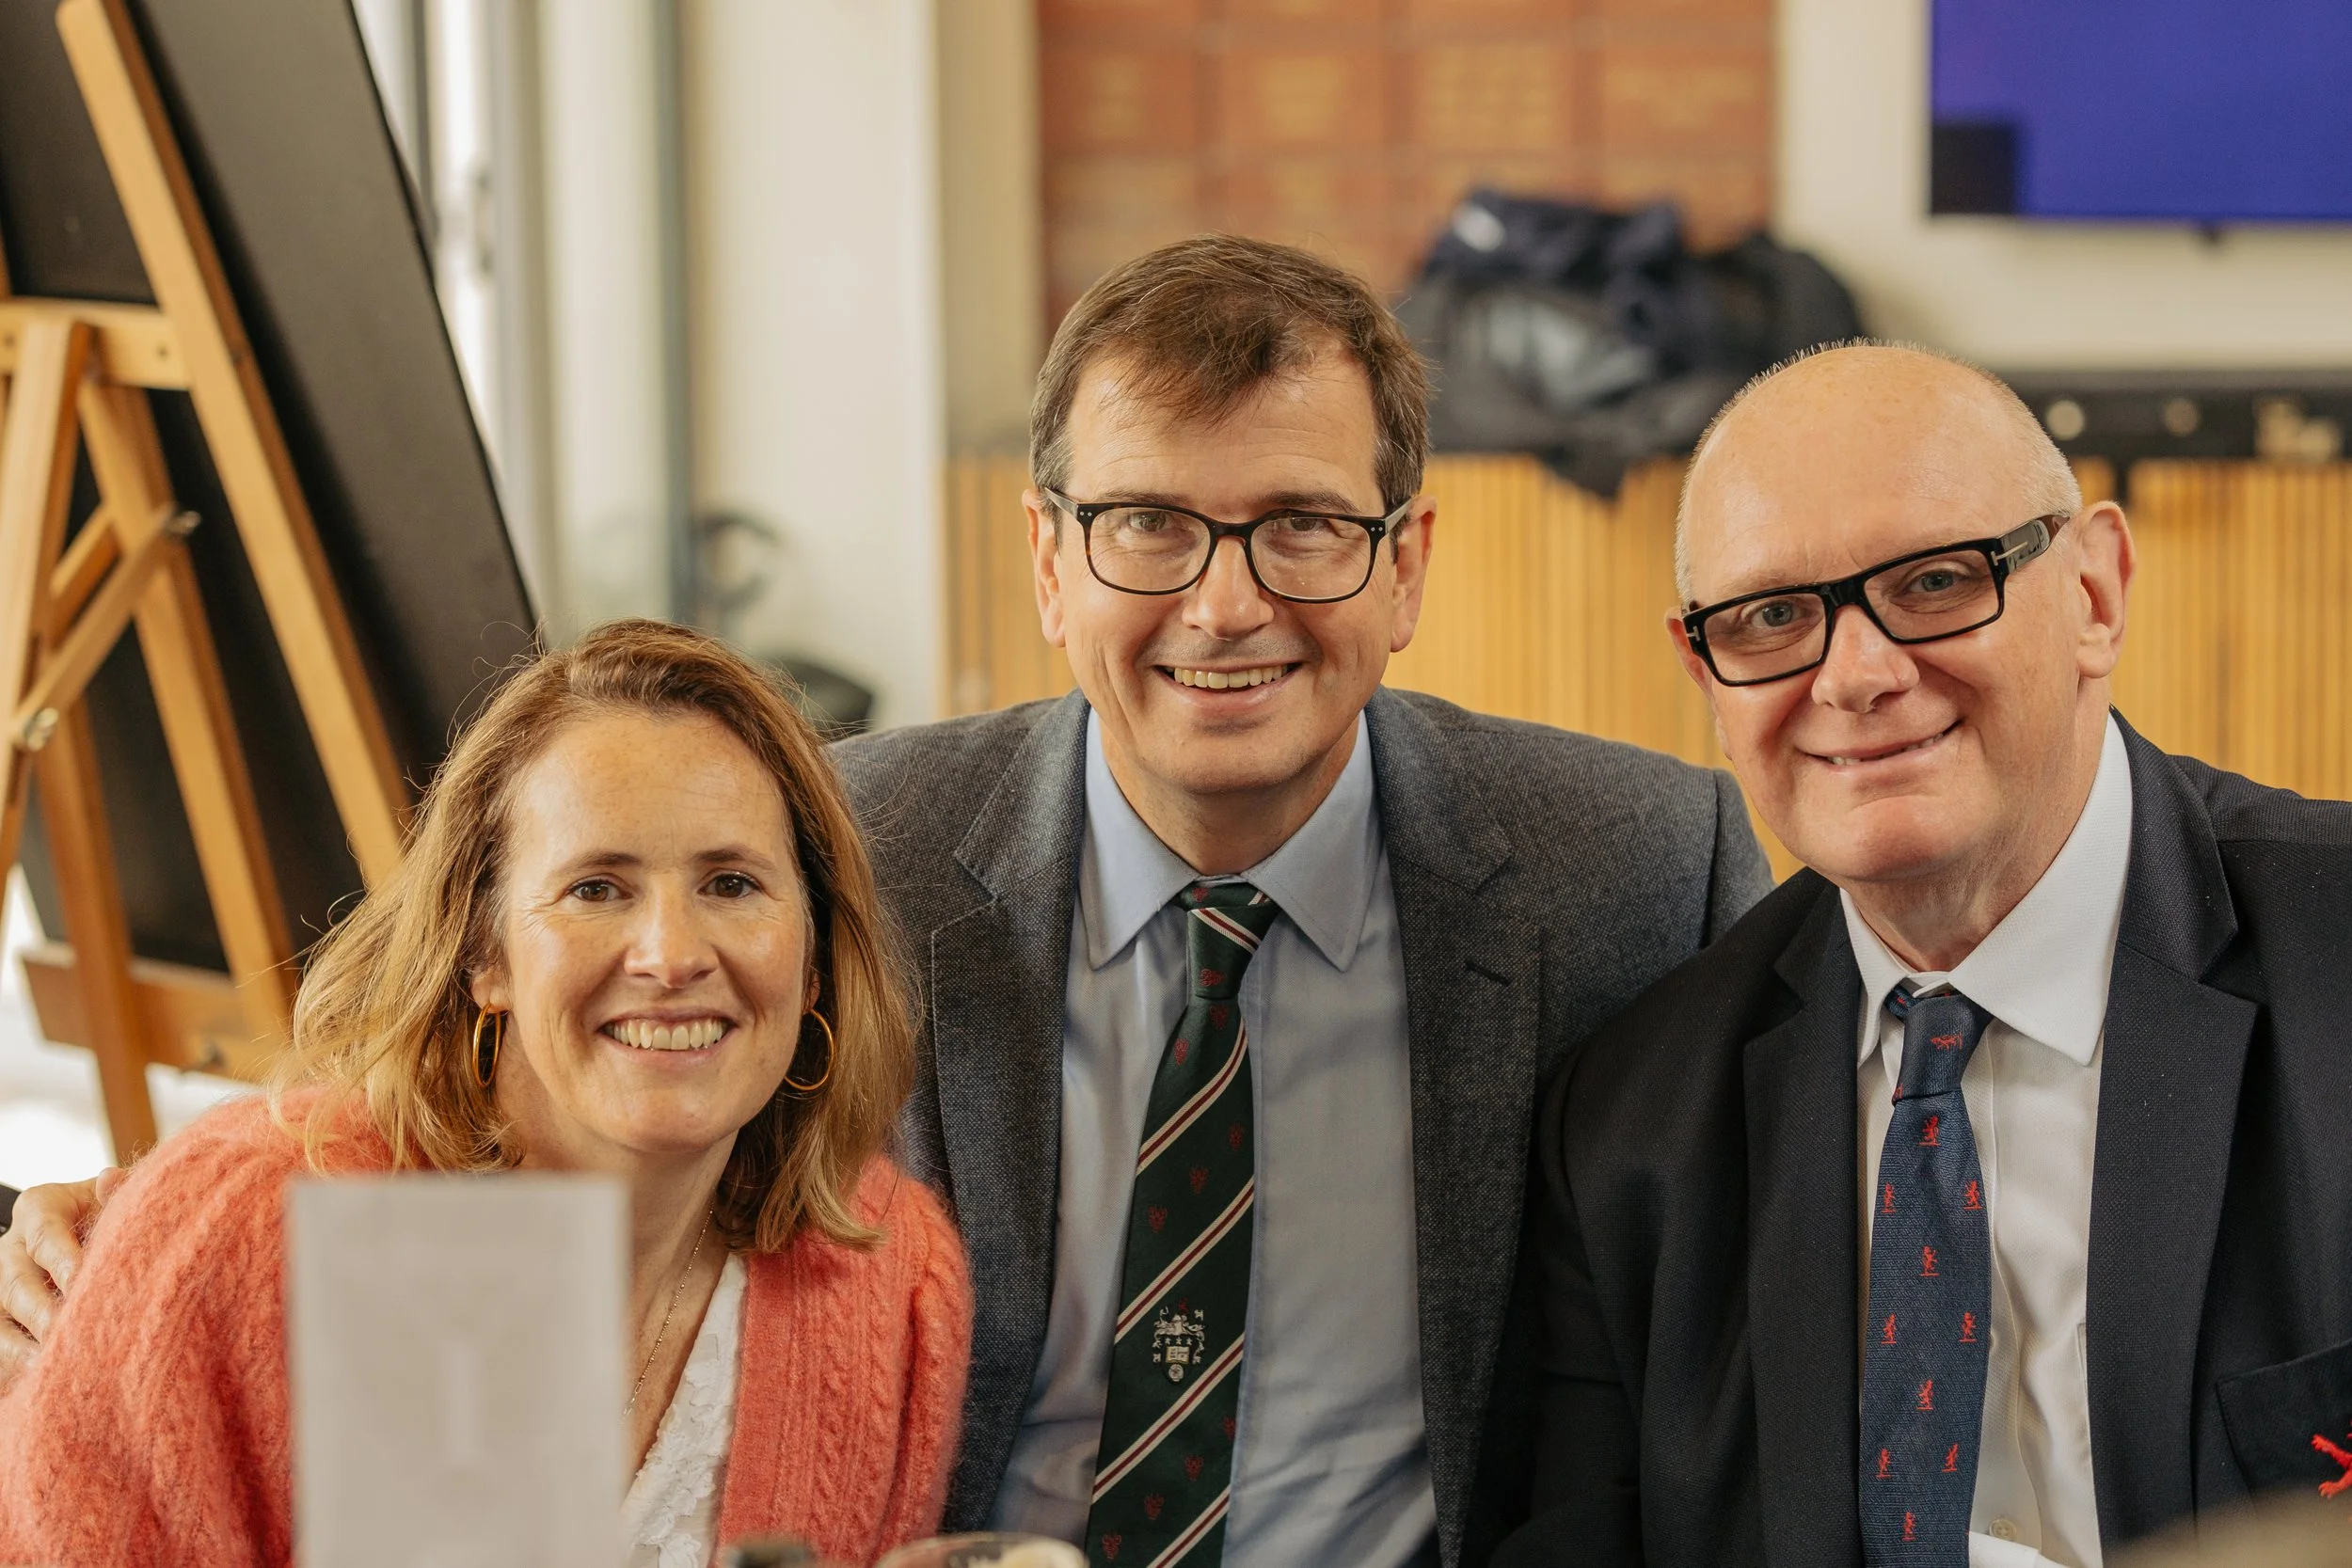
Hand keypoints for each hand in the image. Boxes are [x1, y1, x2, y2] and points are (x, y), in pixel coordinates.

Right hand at [0, 1168, 123, 1389]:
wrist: (91, 1237)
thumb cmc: (111, 1216)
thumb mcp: (114, 1198)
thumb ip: (117, 1193)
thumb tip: (108, 1179)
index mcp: (39, 1209)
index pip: (44, 1235)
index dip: (63, 1260)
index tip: (83, 1282)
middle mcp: (12, 1250)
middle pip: (18, 1286)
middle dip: (45, 1313)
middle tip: (74, 1333)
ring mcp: (0, 1292)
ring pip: (1, 1326)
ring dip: (28, 1349)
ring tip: (60, 1367)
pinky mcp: (0, 1326)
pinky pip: (0, 1352)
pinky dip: (19, 1369)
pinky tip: (47, 1384)